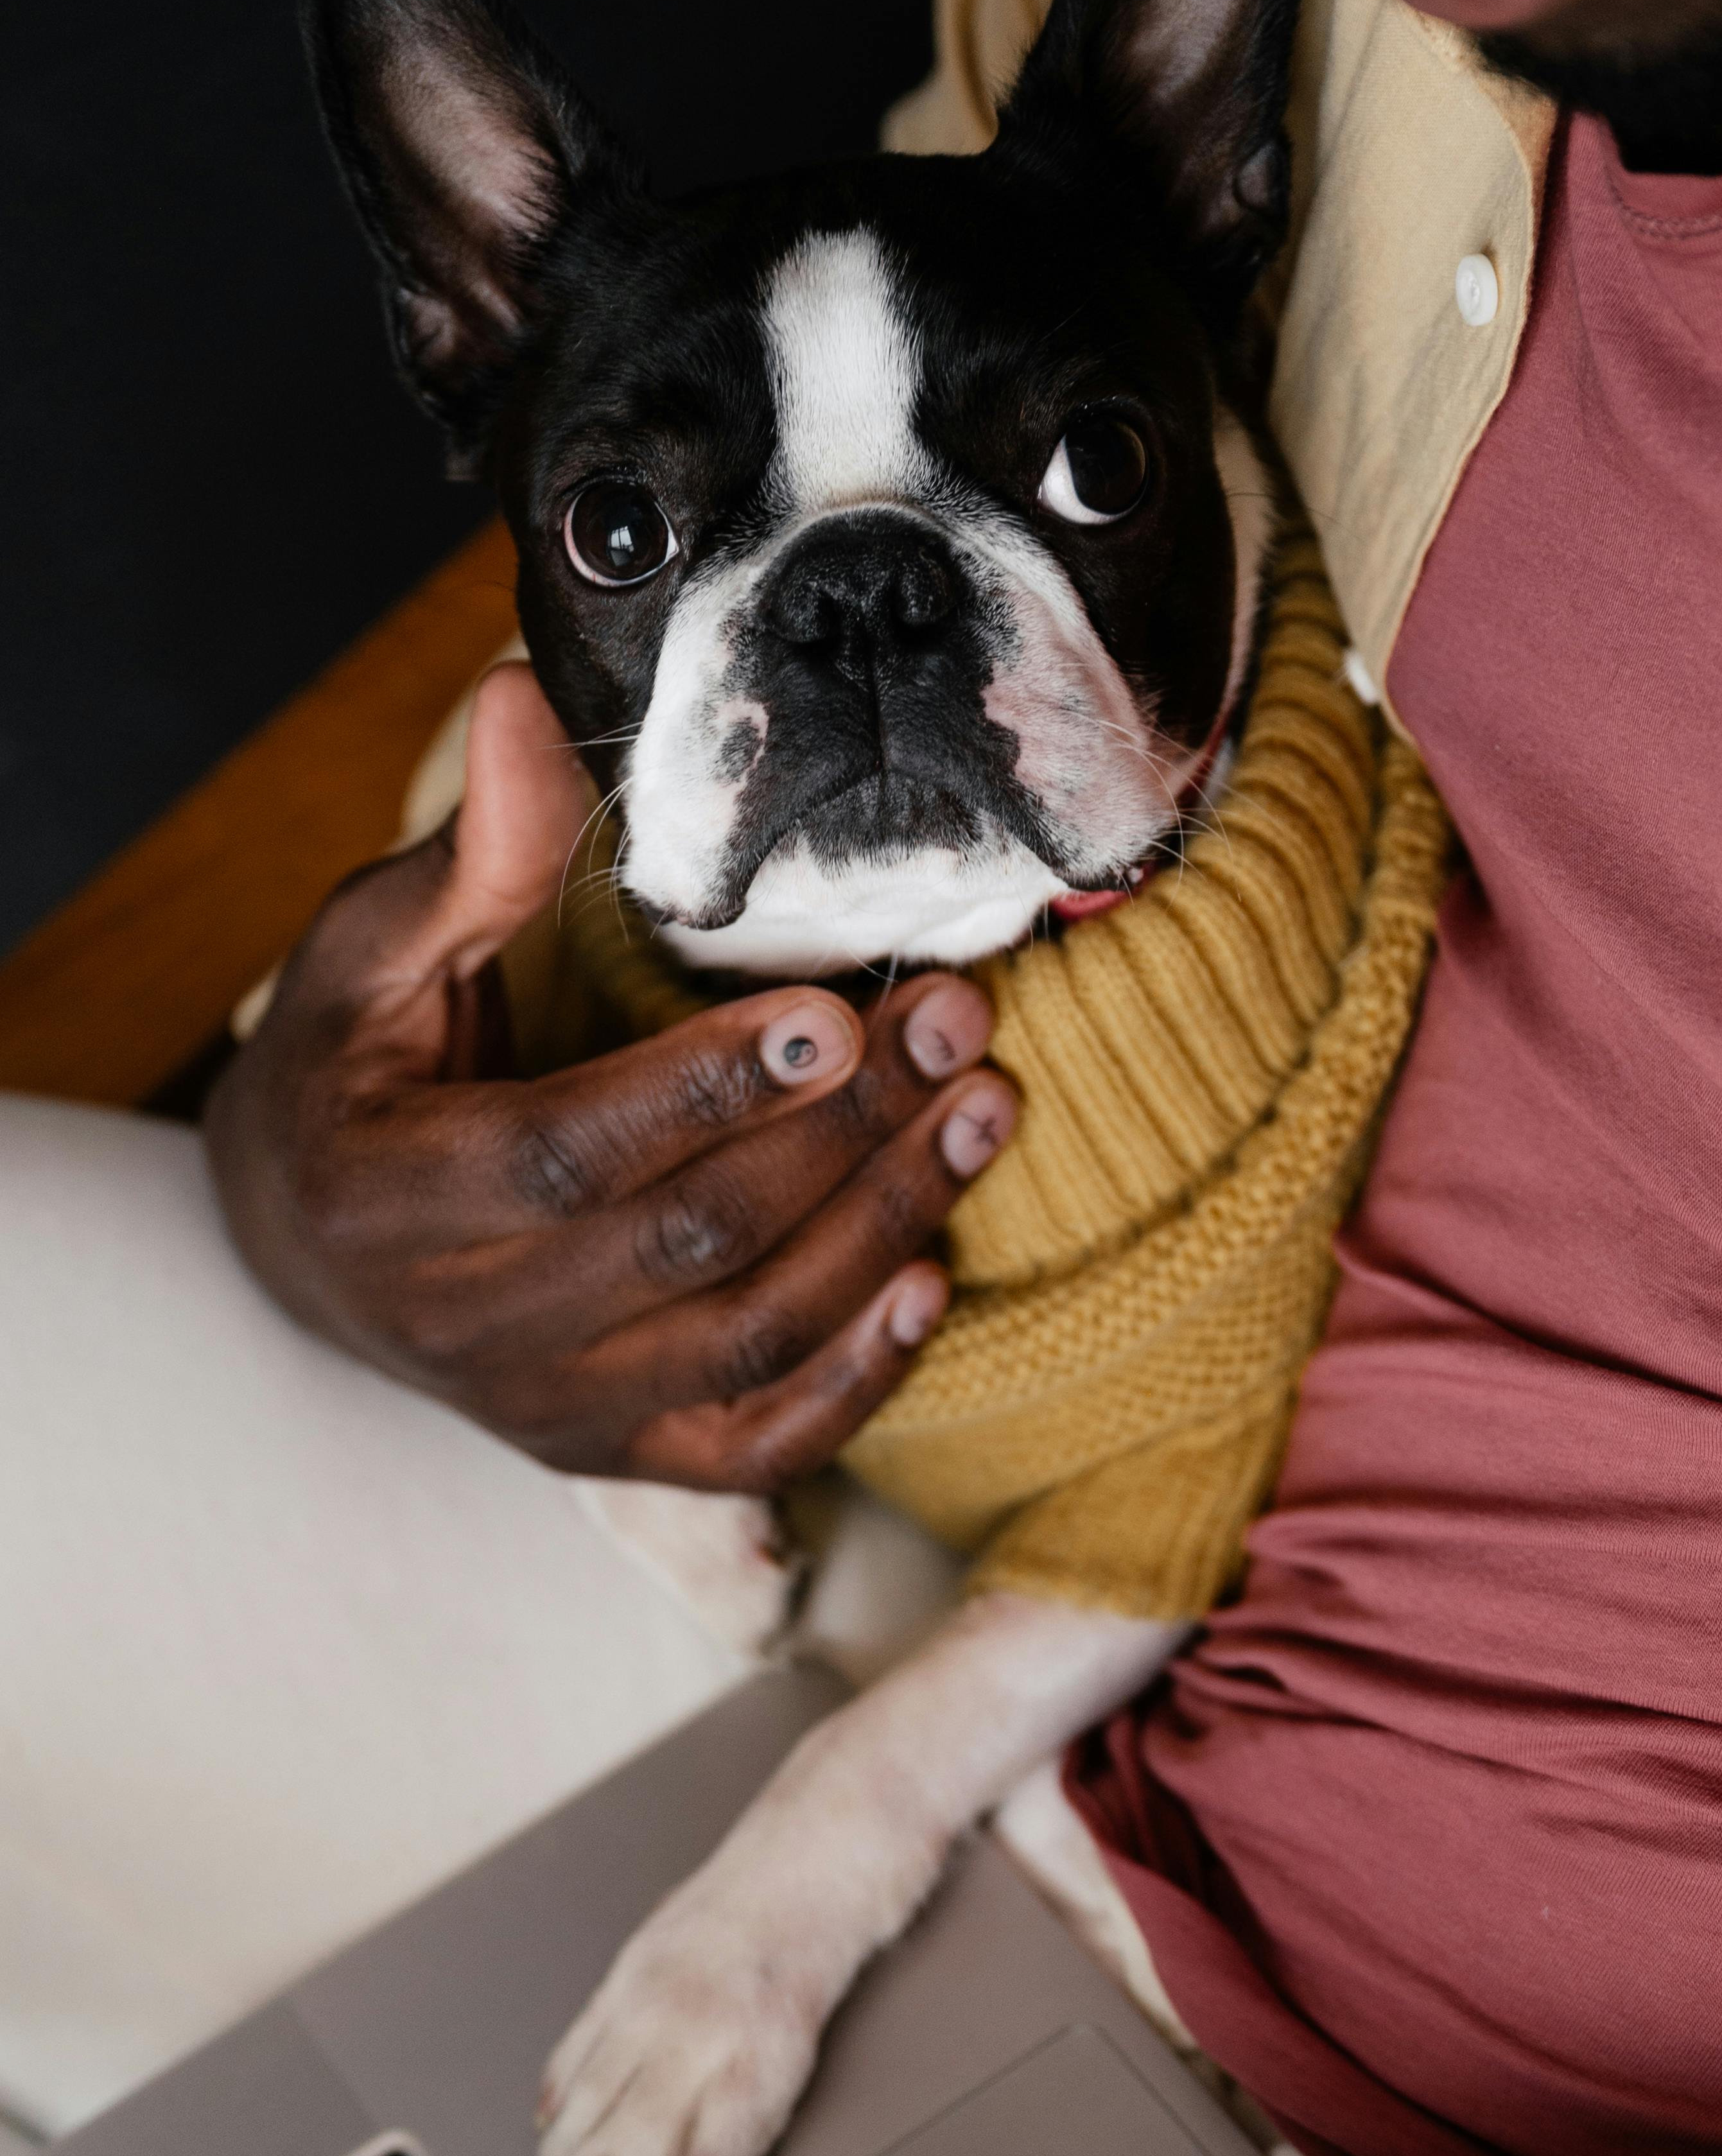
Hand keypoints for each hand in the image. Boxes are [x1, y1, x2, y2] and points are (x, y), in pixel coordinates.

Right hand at [204, 665, 1017, 1485]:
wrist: (304, 1245)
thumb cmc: (353, 1071)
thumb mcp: (371, 951)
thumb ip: (465, 853)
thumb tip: (522, 700)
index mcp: (389, 1196)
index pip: (572, 1155)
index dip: (709, 1090)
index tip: (834, 1014)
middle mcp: (468, 1325)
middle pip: (691, 1245)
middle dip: (842, 1131)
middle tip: (955, 1023)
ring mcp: (550, 1407)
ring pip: (747, 1337)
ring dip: (882, 1225)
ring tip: (982, 1110)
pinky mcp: (617, 1455)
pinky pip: (758, 1441)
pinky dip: (858, 1375)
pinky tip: (934, 1277)